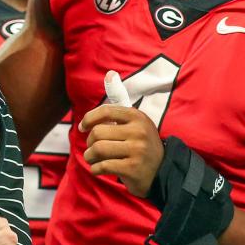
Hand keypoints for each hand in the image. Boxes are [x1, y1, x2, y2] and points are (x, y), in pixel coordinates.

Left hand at [79, 78, 163, 196]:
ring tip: (93, 159)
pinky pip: (102, 166)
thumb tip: (110, 73)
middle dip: (89, 142)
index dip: (89, 119)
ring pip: (97, 149)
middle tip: (93, 149)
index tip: (82, 128)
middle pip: (97, 133)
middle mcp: (139, 131)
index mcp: (137, 117)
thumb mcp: (134, 122)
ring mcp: (137, 150)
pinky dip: (95, 169)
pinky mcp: (133, 168)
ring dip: (89, 157)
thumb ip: (119, 100)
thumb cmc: (140, 144)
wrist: (162, 172)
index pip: (105, 111)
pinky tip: (99, 169)